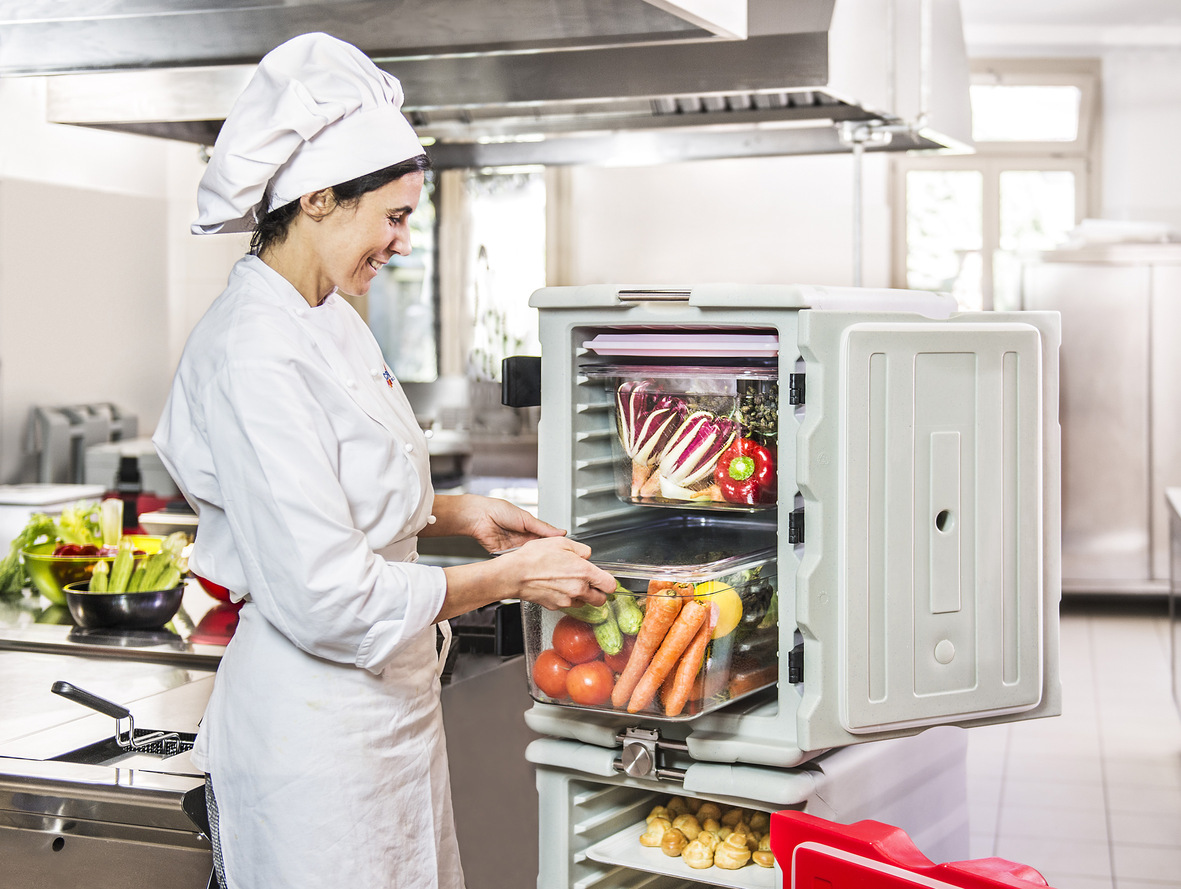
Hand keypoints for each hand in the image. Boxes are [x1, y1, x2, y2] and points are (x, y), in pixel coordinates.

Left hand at [429, 493, 565, 552]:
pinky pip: (514, 562)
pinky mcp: (504, 556)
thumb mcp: (526, 518)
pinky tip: (526, 565)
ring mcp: (514, 548)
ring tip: (541, 563)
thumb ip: (543, 528)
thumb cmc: (498, 510)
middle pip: (538, 551)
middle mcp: (522, 540)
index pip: (546, 541)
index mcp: (529, 529)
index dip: (553, 547)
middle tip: (553, 560)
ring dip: (532, 560)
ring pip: (527, 558)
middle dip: (544, 556)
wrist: (479, 517)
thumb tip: (561, 532)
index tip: (562, 552)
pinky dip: (519, 564)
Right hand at [494, 536, 615, 610]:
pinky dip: (566, 598)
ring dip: (581, 595)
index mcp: (584, 572)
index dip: (609, 582)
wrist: (514, 574)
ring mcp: (567, 600)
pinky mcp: (555, 606)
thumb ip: (581, 549)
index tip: (605, 579)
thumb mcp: (561, 542)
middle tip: (590, 582)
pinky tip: (557, 586)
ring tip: (569, 582)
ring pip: (584, 603)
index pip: (610, 585)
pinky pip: (568, 604)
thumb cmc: (534, 558)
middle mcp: (578, 589)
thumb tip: (587, 554)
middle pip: (600, 599)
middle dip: (598, 592)